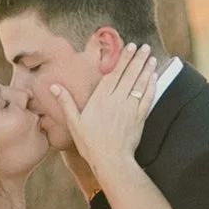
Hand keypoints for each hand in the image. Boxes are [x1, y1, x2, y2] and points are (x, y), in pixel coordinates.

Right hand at [50, 40, 160, 190]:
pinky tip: (154, 77)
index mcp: (100, 99)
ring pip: (139, 84)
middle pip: (129, 75)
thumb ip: (66, 102)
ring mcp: (130, 108)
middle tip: (143, 47)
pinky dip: (151, 86)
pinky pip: (147, 98)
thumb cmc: (90, 143)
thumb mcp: (74, 123)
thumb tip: (54, 86)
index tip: (129, 47)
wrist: (111, 161)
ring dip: (146, 69)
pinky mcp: (140, 118)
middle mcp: (116, 100)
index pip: (114, 74)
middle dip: (137, 59)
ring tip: (151, 57)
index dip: (123, 59)